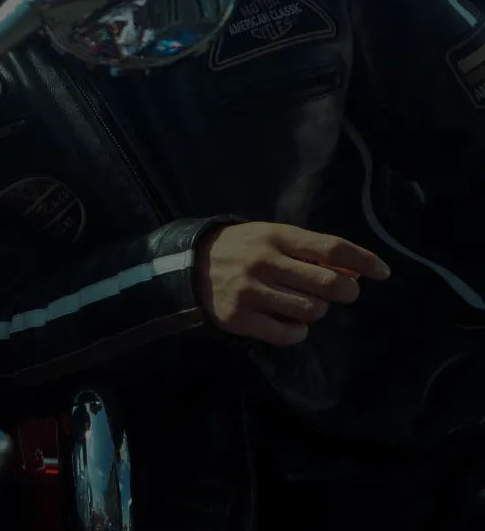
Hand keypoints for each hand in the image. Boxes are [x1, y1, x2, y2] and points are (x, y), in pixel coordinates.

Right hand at [194, 222, 390, 345]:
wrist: (188, 266)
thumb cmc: (242, 249)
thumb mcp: (272, 238)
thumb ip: (309, 251)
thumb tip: (354, 271)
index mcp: (275, 237)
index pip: (332, 247)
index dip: (363, 261)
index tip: (383, 272)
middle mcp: (264, 263)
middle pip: (329, 284)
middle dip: (345, 291)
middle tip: (341, 292)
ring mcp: (250, 292)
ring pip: (311, 311)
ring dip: (316, 310)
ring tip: (303, 304)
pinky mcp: (240, 319)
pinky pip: (288, 334)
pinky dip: (297, 331)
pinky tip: (288, 322)